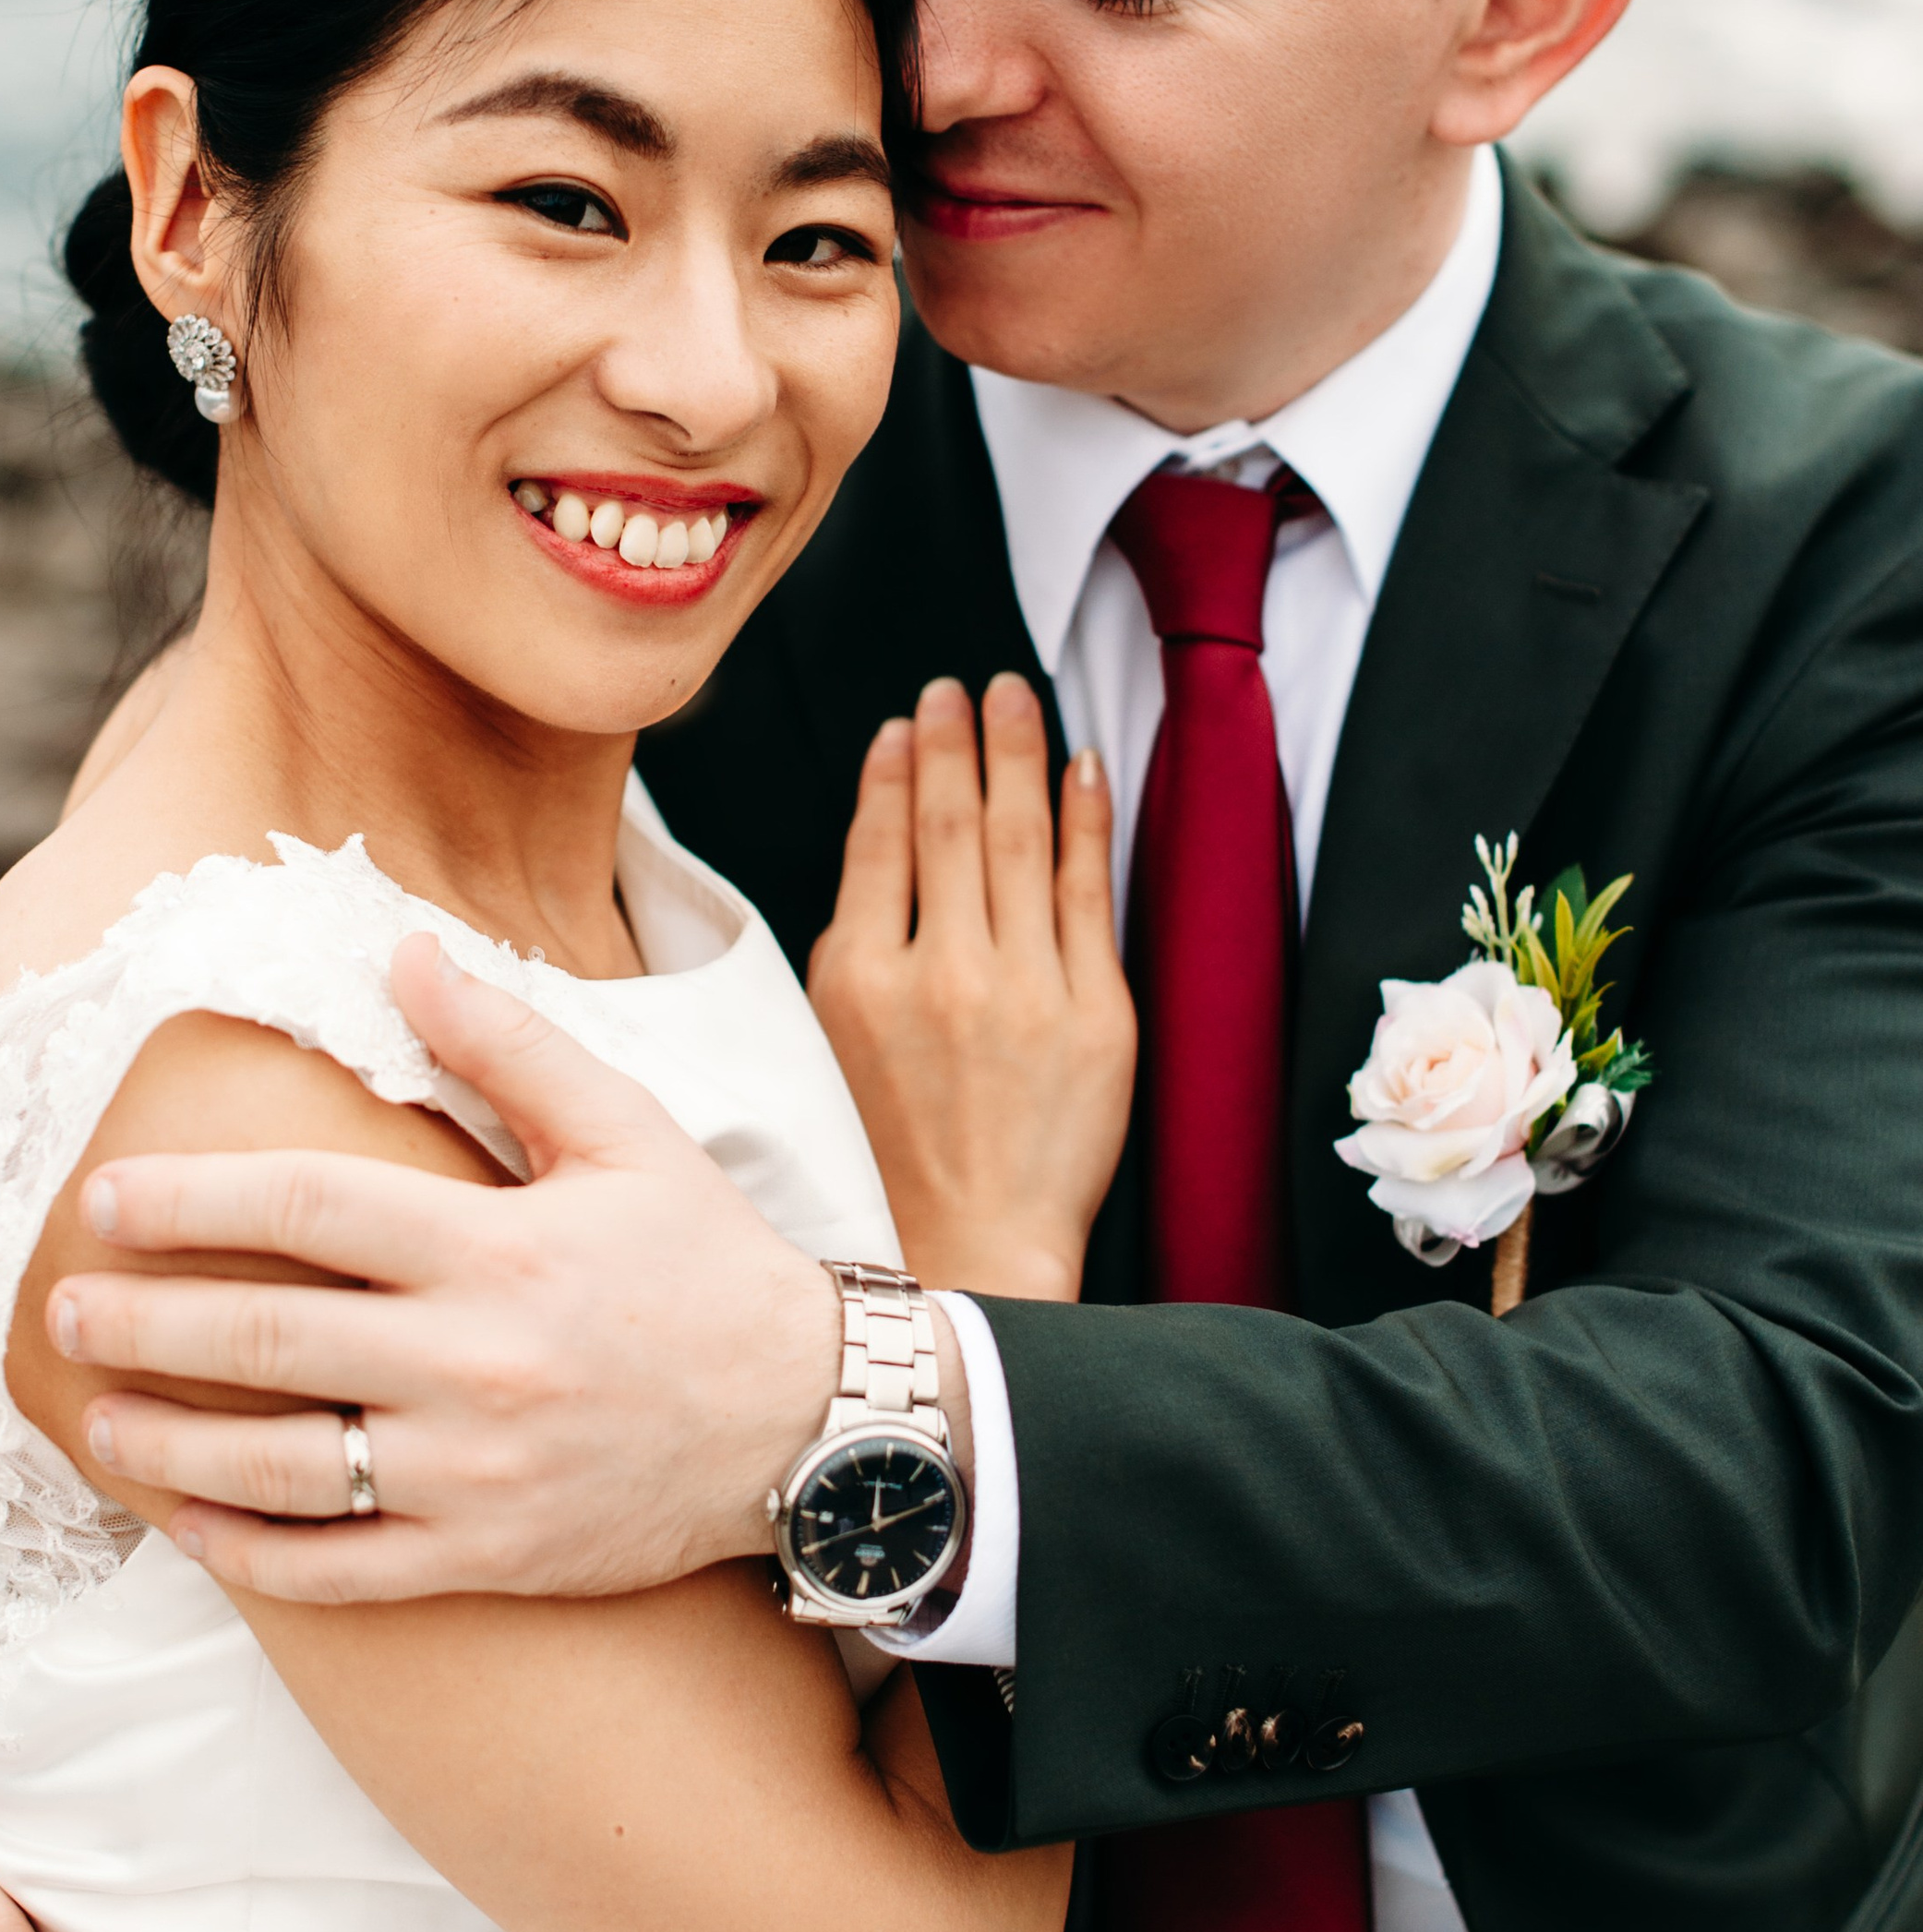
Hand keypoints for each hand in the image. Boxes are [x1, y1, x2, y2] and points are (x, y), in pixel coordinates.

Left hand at [55, 934, 883, 1603]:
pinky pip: (336, 1570)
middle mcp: (473, 1363)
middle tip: (61, 1306)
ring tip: (92, 1420)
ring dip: (165, 1442)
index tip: (104, 1198)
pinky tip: (183, 1525)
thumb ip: (506, 1045)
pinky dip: (246, 1553)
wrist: (813, 1426)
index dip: (190, 1200)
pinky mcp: (484, 1555)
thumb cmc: (708, 1266)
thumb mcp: (627, 1131)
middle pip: (266, 1335)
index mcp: (497, 1247)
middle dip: (144, 1318)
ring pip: (278, 1465)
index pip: (306, 1209)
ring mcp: (473, 1472)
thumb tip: (403, 947)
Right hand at [807, 674, 1135, 1300]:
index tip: (904, 726)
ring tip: (1014, 699)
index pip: (882, 843)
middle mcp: (939, 974)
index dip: (896, 774)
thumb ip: (858, 944)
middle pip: (951, 825)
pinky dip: (1083, 821)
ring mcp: (1023, 989)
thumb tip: (886, 839)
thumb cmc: (896, 1152)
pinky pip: (1087, 891)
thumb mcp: (839, 1043)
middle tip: (960, 687)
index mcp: (859, 980)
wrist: (976, 1244)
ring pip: (1017, 841)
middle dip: (957, 743)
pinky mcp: (1094, 1013)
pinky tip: (1082, 767)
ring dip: (1017, 756)